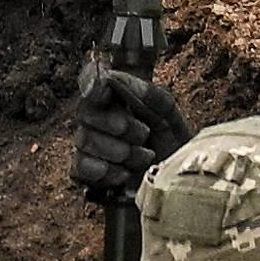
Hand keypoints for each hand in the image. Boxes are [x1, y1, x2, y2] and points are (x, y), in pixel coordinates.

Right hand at [67, 56, 190, 205]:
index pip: (90, 81)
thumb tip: (113, 79)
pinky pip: (79, 168)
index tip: (102, 89)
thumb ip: (145, 92)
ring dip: (118, 151)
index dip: (91, 82)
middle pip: (85, 112)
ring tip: (144, 157)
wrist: (179, 181)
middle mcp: (95, 119)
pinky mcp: (86, 174)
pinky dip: (104, 171)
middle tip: (143, 133)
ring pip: (84, 141)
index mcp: (114, 98)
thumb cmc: (172, 142)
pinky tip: (124, 174)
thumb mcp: (167, 112)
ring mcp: (88, 147)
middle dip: (117, 124)